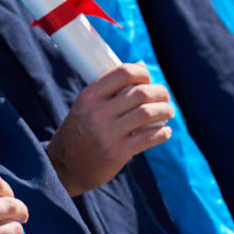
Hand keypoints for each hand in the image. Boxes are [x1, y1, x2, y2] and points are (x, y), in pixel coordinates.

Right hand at [45, 63, 173, 195]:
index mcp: (89, 96)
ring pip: (147, 113)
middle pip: (140, 93)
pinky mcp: (117, 153)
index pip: (123, 73)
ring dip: (165, 110)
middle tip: (165, 96)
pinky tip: (165, 131)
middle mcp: (97, 113)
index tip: (148, 79)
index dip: (142, 73)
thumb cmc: (80, 130)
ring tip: (168, 112)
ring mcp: (107, 134)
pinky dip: (162, 133)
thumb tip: (141, 66)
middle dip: (160, 92)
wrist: (64, 166)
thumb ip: (110, 89)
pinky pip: (149, 138)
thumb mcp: (86, 105)